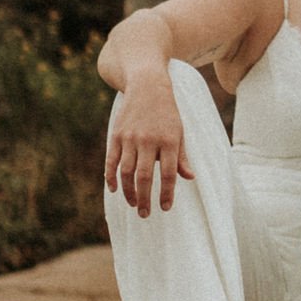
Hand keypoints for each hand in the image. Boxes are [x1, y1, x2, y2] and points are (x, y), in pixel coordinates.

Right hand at [106, 74, 191, 215]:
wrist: (147, 85)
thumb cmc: (167, 113)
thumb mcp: (179, 132)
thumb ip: (181, 157)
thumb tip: (189, 178)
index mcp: (168, 141)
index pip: (168, 174)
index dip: (166, 193)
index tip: (164, 207)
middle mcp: (148, 140)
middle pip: (144, 177)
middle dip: (144, 199)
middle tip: (144, 214)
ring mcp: (130, 138)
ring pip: (126, 172)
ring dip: (128, 191)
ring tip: (133, 204)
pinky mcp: (116, 135)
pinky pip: (111, 161)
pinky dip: (111, 177)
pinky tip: (115, 189)